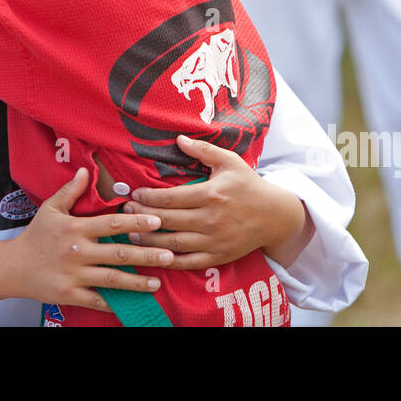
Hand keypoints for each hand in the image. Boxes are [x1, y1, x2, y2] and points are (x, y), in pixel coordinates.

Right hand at [8, 168, 174, 312]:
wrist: (13, 267)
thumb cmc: (35, 236)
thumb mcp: (50, 209)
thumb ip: (70, 191)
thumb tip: (85, 170)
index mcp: (75, 228)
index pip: (112, 224)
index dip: (136, 222)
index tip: (157, 221)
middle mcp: (77, 251)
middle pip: (118, 253)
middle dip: (146, 254)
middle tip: (169, 254)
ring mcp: (74, 275)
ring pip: (112, 279)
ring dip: (137, 282)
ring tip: (157, 283)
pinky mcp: (70, 294)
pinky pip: (97, 300)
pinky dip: (115, 304)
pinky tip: (133, 304)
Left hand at [121, 134, 307, 269]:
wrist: (275, 215)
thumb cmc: (249, 185)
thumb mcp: (230, 162)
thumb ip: (203, 150)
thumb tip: (178, 138)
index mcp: (210, 194)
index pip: (171, 197)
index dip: (148, 196)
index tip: (134, 194)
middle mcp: (211, 219)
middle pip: (167, 220)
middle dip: (142, 216)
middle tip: (125, 212)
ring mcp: (214, 240)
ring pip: (173, 244)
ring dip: (149, 240)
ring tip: (131, 233)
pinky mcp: (218, 257)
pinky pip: (188, 262)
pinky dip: (169, 261)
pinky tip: (154, 256)